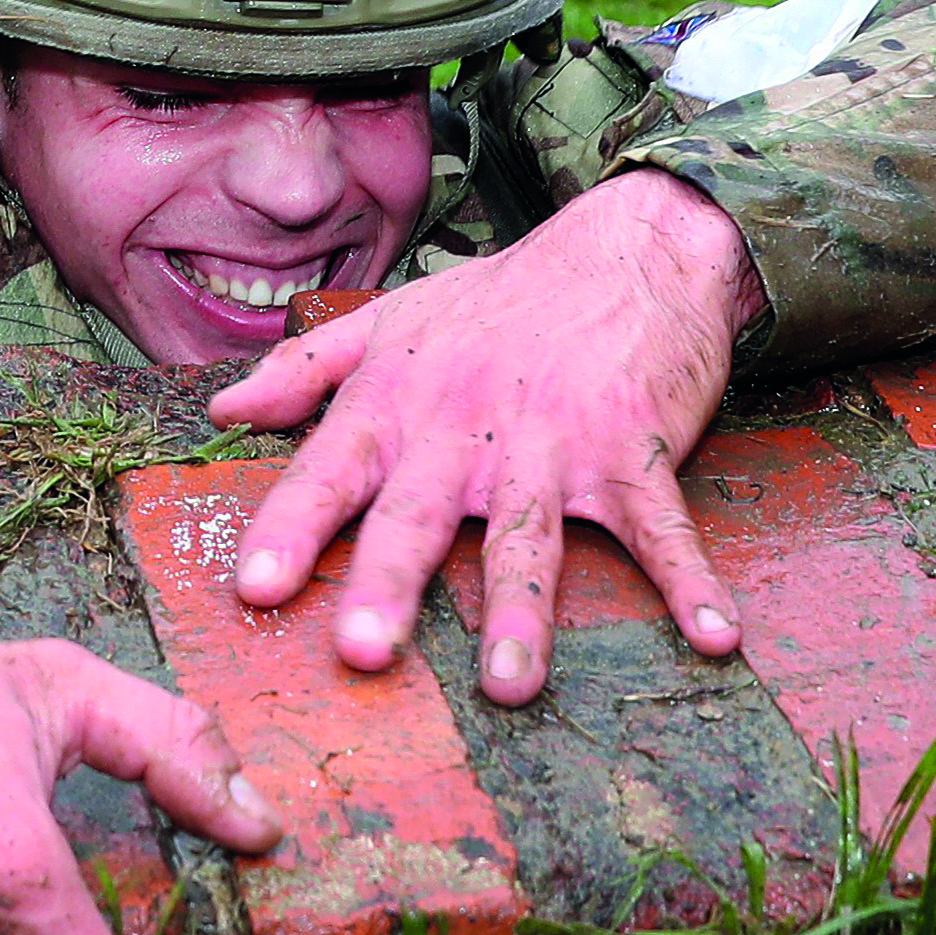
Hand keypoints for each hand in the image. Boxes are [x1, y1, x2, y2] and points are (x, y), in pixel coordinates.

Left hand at [204, 170, 758, 705]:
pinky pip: (660, 525)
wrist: (627, 247)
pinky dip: (689, 578)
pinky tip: (715, 636)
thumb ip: (302, 369)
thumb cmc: (501, 298)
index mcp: (399, 401)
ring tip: (510, 687)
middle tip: (363, 652)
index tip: (254, 591)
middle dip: (391, 583)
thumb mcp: (389, 319)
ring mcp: (554, 441)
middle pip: (419, 514)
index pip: (329, 470)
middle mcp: (466, 426)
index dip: (289, 529)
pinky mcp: (633, 448)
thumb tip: (220, 406)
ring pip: (529, 534)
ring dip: (522, 612)